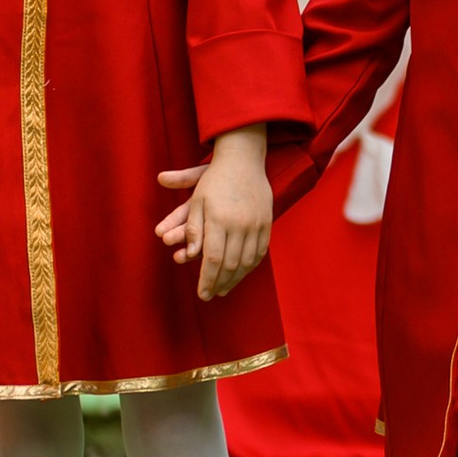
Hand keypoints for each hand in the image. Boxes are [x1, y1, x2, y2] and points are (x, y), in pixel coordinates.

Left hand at [153, 126, 272, 300]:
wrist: (244, 160)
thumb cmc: (214, 180)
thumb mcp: (197, 201)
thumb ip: (193, 229)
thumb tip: (191, 255)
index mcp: (219, 218)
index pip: (213, 258)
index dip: (207, 279)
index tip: (201, 293)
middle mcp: (240, 224)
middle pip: (230, 264)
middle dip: (219, 283)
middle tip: (210, 295)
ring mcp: (256, 224)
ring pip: (247, 261)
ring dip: (235, 279)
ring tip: (223, 289)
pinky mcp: (266, 223)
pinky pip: (260, 252)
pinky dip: (249, 267)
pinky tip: (240, 274)